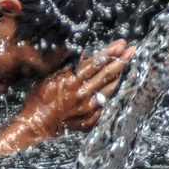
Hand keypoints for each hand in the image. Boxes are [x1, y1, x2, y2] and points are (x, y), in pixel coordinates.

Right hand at [18, 40, 134, 138]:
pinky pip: (104, 104)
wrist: (36, 124)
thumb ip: (66, 63)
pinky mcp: (90, 119)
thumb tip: (81, 51)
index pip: (96, 63)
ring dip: (119, 75)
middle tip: (131, 50)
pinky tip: (116, 86)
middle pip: (106, 74)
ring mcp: (88, 107)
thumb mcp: (49, 75)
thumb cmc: (39, 97)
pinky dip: (111, 93)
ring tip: (127, 64)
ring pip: (109, 88)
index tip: (121, 44)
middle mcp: (83, 93)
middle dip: (121, 60)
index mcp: (72, 80)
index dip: (110, 52)